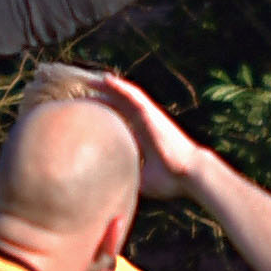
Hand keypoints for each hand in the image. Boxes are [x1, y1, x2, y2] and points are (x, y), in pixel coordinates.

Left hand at [79, 67, 222, 203]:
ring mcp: (148, 116)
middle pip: (120, 105)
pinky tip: (106, 80)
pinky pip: (134, 95)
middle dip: (102, 98)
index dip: (104, 115)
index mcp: (141, 137)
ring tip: (91, 80)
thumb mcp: (141, 180)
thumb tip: (111, 190)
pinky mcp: (152, 113)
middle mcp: (144, 123)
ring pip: (125, 96)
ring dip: (108, 87)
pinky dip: (120, 86)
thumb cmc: (170, 180)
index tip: (85, 115)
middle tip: (82, 95)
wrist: (188, 175)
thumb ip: (128, 178)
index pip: (119, 121)